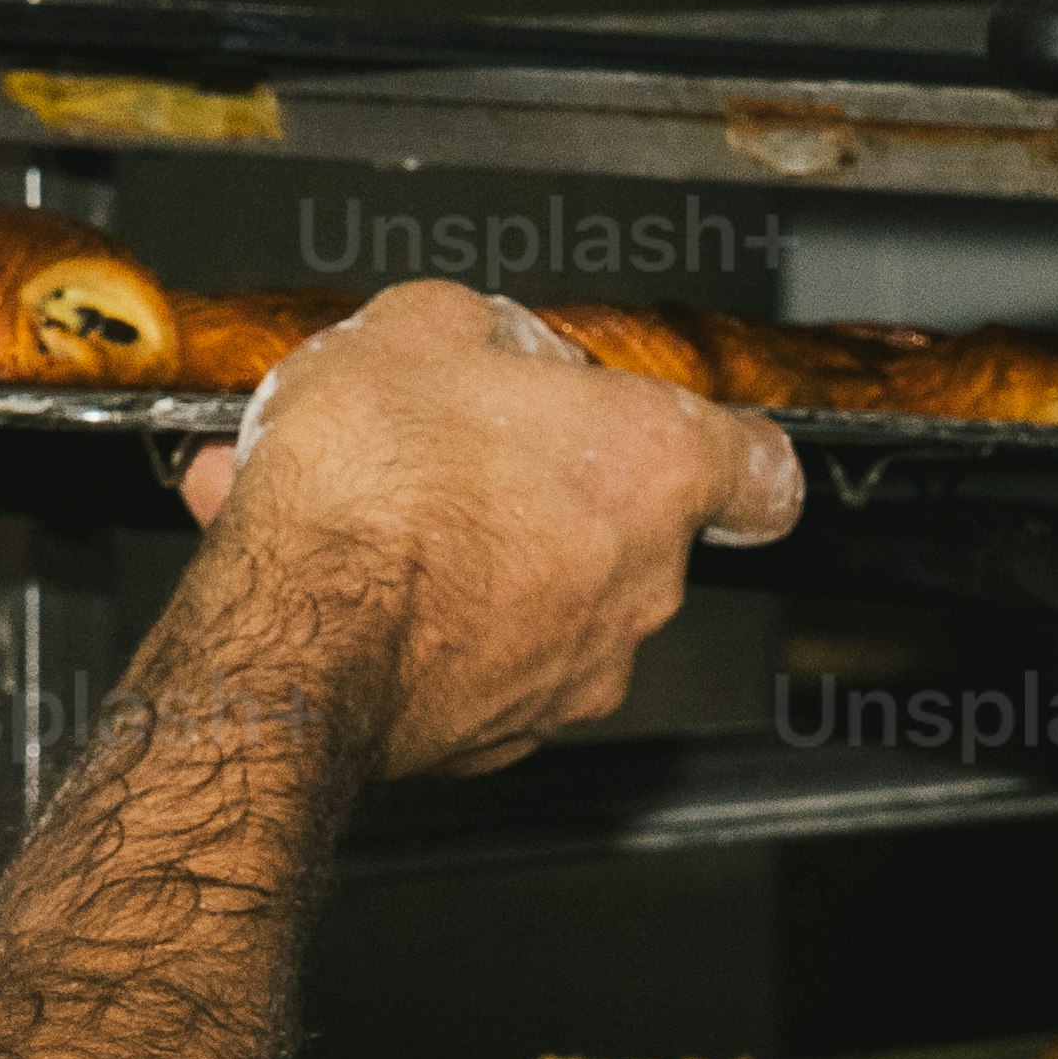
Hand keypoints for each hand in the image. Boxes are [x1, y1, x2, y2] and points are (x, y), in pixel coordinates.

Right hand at [168, 282, 793, 783]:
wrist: (297, 628)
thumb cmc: (372, 486)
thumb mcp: (417, 327)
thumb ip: (483, 327)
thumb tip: (484, 341)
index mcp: (652, 465)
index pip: (761, 471)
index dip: (728, 452)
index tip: (701, 447)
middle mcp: (639, 579)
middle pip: (626, 524)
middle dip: (545, 485)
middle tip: (457, 451)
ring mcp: (580, 667)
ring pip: (542, 594)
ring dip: (472, 552)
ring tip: (364, 511)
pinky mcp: (506, 731)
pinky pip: (478, 658)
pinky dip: (424, 621)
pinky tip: (339, 575)